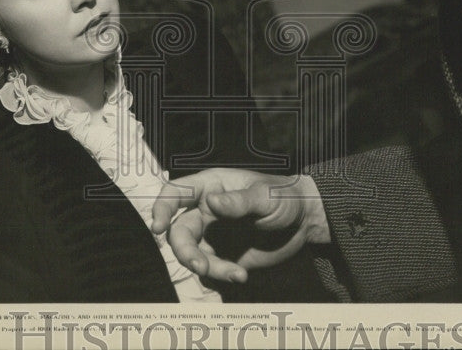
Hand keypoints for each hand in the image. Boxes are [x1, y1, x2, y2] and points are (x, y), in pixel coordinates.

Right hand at [150, 168, 329, 282]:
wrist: (303, 223)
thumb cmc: (284, 197)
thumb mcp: (265, 196)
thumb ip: (239, 201)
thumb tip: (212, 202)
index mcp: (211, 186)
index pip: (176, 192)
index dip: (161, 207)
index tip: (158, 226)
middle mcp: (205, 210)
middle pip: (178, 229)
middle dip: (184, 250)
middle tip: (200, 266)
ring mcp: (211, 234)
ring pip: (191, 253)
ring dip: (204, 266)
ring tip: (233, 273)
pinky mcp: (222, 255)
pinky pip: (209, 269)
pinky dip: (221, 275)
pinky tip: (241, 276)